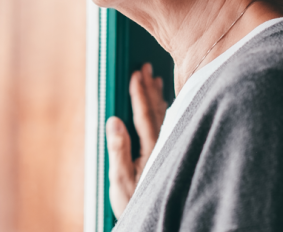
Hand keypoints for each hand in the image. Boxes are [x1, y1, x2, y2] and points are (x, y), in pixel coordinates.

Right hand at [106, 63, 167, 218]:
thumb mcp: (120, 179)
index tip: (136, 73)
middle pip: (156, 111)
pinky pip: (168, 123)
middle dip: (149, 88)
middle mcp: (162, 145)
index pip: (144, 115)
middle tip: (145, 66)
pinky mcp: (168, 152)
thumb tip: (113, 120)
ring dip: (158, 96)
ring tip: (155, 78)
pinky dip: (164, 110)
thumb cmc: (132, 201)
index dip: (139, 93)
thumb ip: (118, 149)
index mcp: (150, 149)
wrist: (156, 218)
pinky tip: (165, 103)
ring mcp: (167, 148)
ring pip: (164, 115)